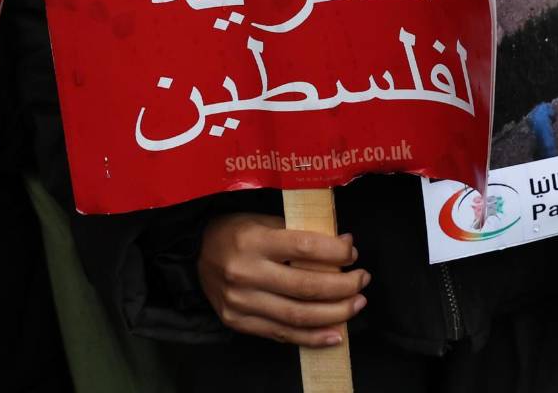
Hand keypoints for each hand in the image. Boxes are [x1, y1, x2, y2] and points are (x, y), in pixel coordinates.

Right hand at [197, 213, 368, 346]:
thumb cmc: (235, 230)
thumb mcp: (262, 220)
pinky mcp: (239, 323)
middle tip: (363, 280)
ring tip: (356, 304)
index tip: (353, 252)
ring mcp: (241, 302)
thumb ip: (297, 234)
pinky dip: (312, 338)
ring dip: (335, 314)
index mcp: (253, 240)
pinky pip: (282, 335)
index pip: (304, 247)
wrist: (194, 252)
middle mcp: (246, 273)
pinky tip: (335, 334)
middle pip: (305, 287)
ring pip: (297, 316)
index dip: (334, 252)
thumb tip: (342, 245)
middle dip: (342, 286)